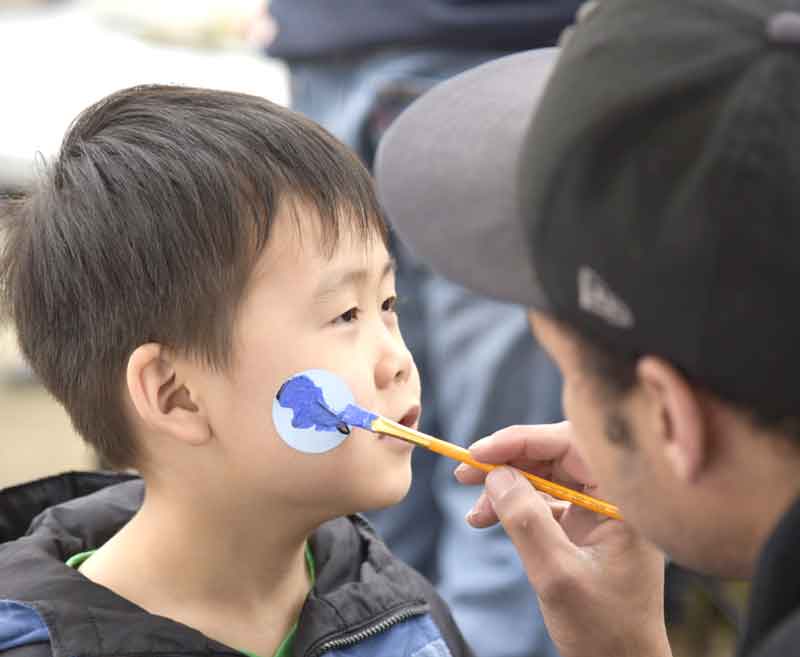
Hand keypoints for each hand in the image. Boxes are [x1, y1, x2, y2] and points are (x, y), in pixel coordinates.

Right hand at [455, 422, 671, 656]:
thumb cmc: (602, 628)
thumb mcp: (557, 574)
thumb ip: (526, 520)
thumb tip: (495, 474)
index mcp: (622, 499)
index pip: (571, 444)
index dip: (522, 441)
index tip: (479, 453)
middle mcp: (612, 496)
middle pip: (554, 455)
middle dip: (507, 461)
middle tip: (464, 473)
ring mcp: (597, 511)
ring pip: (543, 476)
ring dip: (504, 487)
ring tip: (473, 511)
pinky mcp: (582, 526)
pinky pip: (542, 500)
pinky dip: (512, 506)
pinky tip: (484, 519)